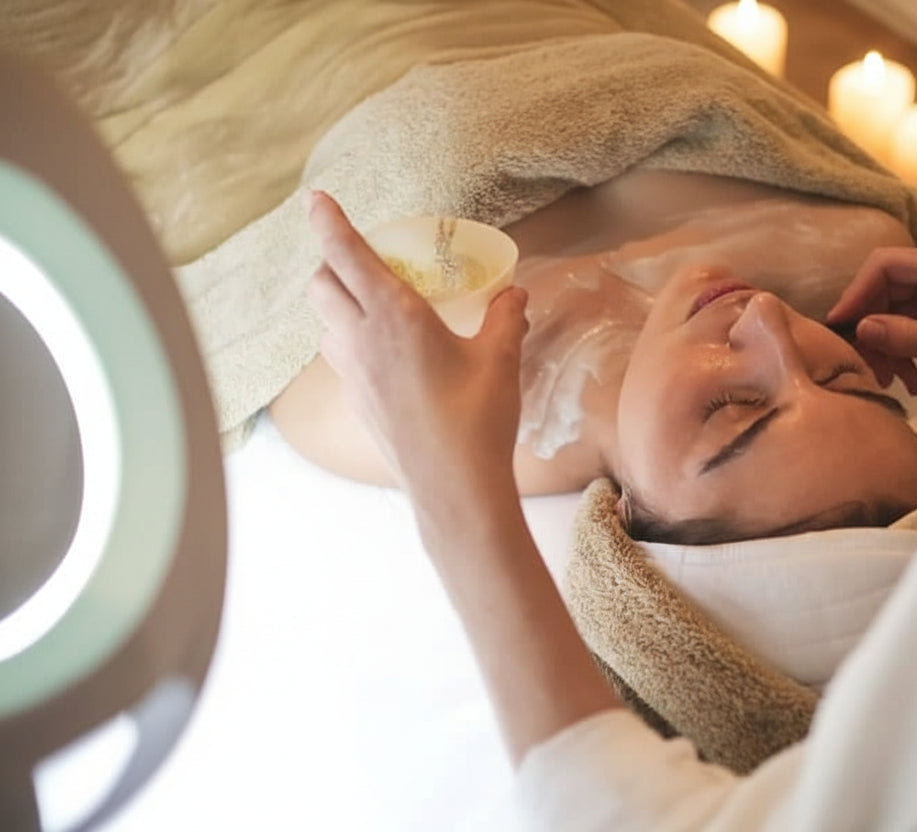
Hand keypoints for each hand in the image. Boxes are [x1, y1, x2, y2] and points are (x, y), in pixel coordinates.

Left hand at [304, 190, 529, 524]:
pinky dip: (349, 338)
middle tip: (360, 257)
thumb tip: (513, 294)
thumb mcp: (501, 359)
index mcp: (394, 317)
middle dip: (330, 261)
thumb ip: (504, 318)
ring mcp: (353, 374)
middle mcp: (362, 340)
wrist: (453, 487)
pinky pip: (339, 355)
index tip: (314, 197)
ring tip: (371, 303)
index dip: (328, 221)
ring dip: (336, 302)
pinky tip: (383, 352)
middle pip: (321, 284)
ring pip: (324, 322)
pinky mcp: (356, 402)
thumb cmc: (478, 419)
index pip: (348, 255)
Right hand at [826, 245, 916, 386]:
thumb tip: (861, 328)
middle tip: (868, 367)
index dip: (856, 293)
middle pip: (885, 288)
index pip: (884, 265)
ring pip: (894, 307)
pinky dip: (904, 345)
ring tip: (892, 381)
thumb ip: (907, 336)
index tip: (840, 326)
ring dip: (887, 344)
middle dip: (872, 329)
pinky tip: (909, 377)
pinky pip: (910, 317)